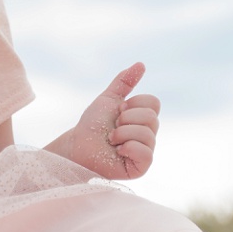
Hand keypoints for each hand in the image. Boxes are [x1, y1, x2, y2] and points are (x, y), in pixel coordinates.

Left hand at [63, 62, 159, 180]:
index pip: (154, 102)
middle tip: (113, 127)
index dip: (133, 104)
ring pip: (148, 135)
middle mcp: (148, 134)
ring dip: (123, 134)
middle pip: (152, 117)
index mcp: (143, 118)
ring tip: (112, 140)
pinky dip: (129, 148)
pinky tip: (118, 151)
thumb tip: (141, 64)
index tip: (117, 111)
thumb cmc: (93, 125)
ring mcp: (146, 151)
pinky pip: (146, 153)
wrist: (78, 145)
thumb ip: (124, 82)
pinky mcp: (141, 167)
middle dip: (126, 119)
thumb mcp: (108, 99)